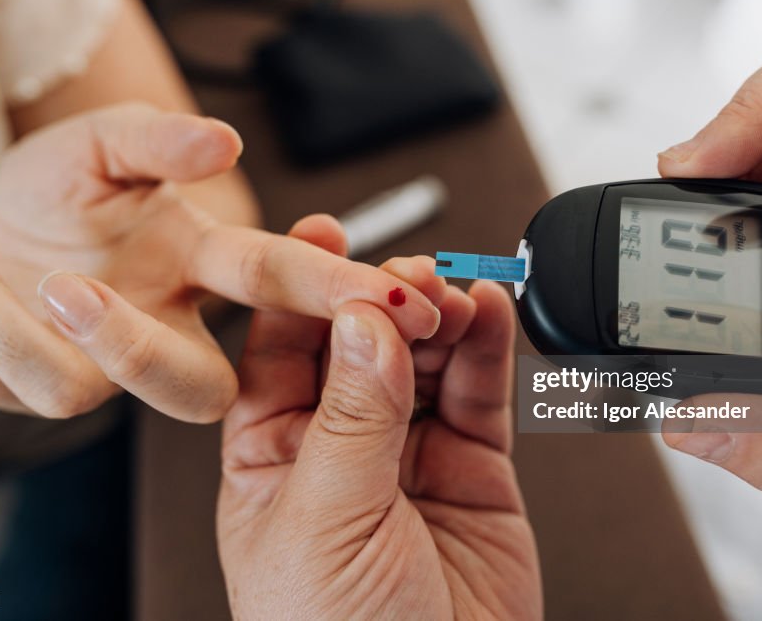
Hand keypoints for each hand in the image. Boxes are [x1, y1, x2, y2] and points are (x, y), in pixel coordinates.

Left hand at [0, 103, 439, 420]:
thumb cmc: (63, 186)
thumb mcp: (103, 140)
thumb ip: (158, 140)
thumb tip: (224, 143)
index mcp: (197, 268)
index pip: (276, 285)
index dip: (337, 294)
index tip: (399, 296)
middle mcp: (161, 329)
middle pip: (191, 388)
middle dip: (133, 349)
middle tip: (65, 286)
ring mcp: (97, 369)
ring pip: (76, 393)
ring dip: (9, 323)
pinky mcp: (28, 385)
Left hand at [217, 222, 541, 619]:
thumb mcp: (326, 523)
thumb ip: (354, 418)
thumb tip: (365, 326)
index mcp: (272, 457)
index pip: (279, 351)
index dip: (302, 293)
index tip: (324, 237)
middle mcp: (340, 447)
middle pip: (357, 343)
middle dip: (380, 301)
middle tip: (408, 278)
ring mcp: (409, 453)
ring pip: (424, 357)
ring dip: (439, 316)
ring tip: (453, 292)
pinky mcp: (473, 467)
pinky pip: (480, 392)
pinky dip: (489, 348)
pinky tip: (489, 311)